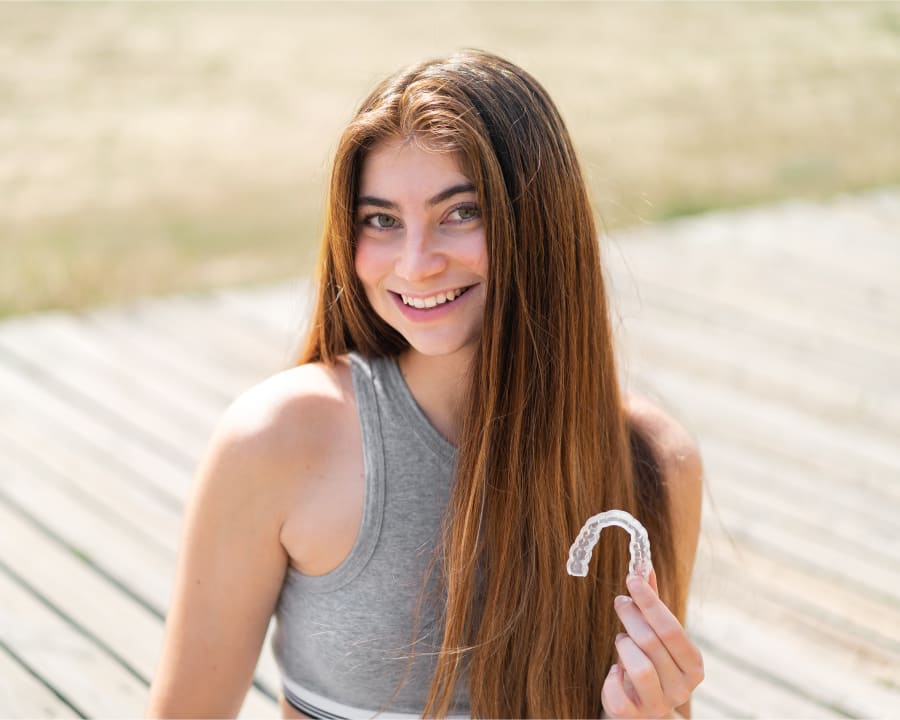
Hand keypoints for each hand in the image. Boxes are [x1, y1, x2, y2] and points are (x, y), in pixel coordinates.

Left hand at [601, 569, 703, 717]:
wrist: (642, 710)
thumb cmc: (651, 663)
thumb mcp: (656, 635)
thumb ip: (652, 603)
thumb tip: (644, 564)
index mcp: (693, 665)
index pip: (672, 628)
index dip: (650, 602)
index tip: (632, 580)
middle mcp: (681, 688)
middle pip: (652, 642)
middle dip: (632, 616)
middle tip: (620, 601)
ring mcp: (658, 704)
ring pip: (639, 667)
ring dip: (624, 645)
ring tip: (621, 639)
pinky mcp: (633, 716)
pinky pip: (617, 695)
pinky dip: (611, 678)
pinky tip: (614, 671)